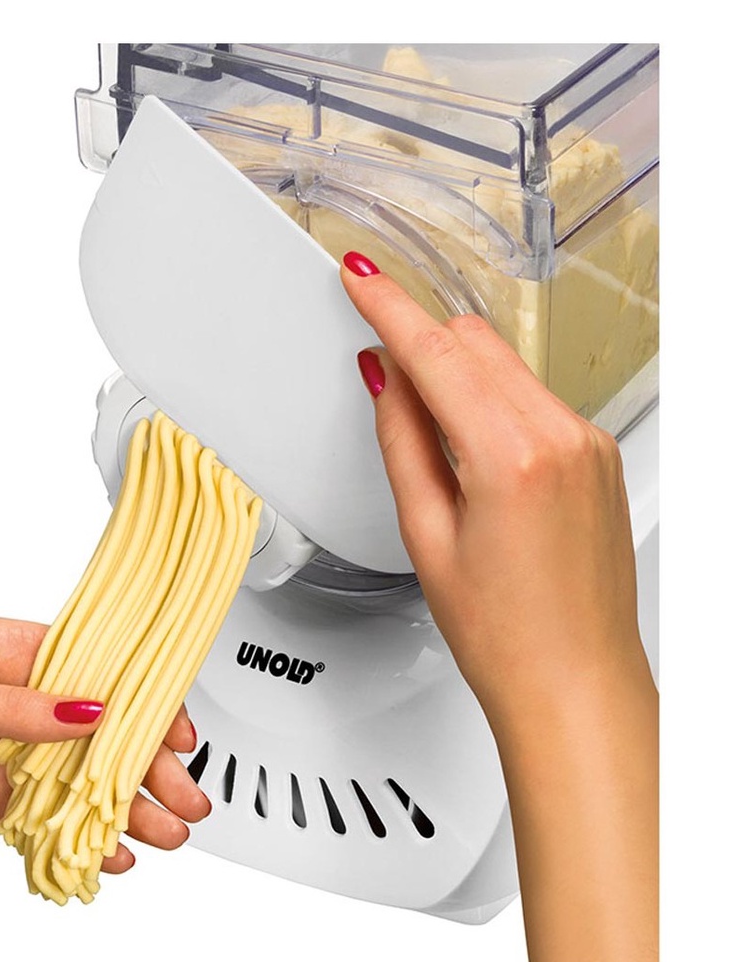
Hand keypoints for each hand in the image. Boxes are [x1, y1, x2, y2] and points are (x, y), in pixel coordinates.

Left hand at [0, 618, 209, 869]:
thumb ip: (15, 708)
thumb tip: (89, 708)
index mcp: (6, 653)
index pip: (94, 667)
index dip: (141, 698)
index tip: (176, 730)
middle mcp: (16, 700)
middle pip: (101, 728)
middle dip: (147, 763)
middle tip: (185, 795)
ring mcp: (9, 753)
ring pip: (86, 775)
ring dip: (128, 804)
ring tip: (168, 832)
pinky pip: (56, 817)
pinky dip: (87, 835)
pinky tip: (113, 852)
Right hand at [342, 251, 657, 961]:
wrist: (574, 684)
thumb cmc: (505, 635)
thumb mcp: (427, 536)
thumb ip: (404, 441)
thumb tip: (388, 380)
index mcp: (512, 456)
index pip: (436, 353)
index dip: (389, 307)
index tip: (362, 277)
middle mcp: (563, 437)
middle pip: (476, 344)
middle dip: (423, 342)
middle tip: (381, 373)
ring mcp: (589, 445)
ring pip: (507, 366)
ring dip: (458, 374)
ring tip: (428, 434)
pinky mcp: (599, 457)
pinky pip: (535, 398)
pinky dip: (493, 402)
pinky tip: (471, 448)